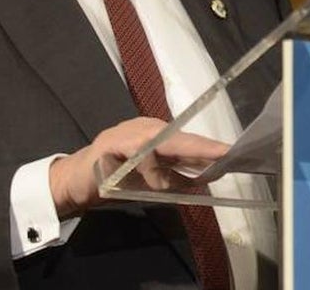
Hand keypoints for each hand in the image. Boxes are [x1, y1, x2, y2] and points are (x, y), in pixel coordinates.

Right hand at [48, 117, 228, 218]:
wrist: (76, 181)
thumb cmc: (116, 179)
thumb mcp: (151, 182)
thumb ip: (174, 179)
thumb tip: (205, 181)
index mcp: (156, 135)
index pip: (187, 140)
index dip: (209, 148)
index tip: (233, 153)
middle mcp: (144, 128)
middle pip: (178, 136)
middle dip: (203, 146)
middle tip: (227, 154)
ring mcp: (127, 132)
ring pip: (159, 142)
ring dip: (178, 158)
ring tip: (198, 172)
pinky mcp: (110, 143)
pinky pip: (135, 153)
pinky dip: (147, 167)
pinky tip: (155, 181)